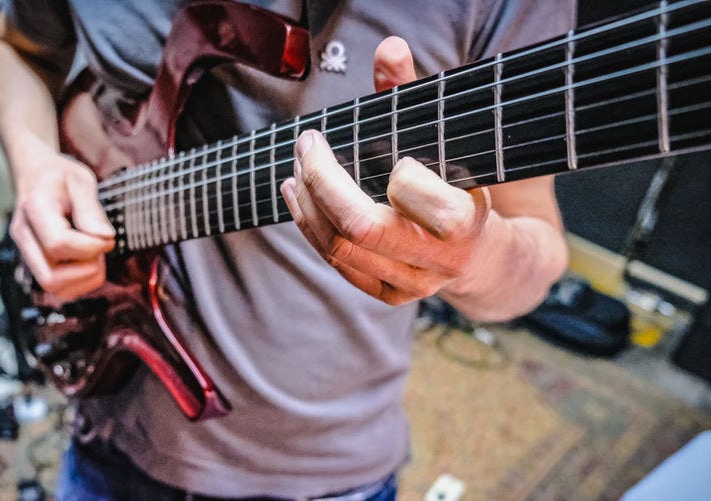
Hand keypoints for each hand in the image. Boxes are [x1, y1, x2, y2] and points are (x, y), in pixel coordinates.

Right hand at [9, 136, 113, 299]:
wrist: (37, 173)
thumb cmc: (59, 176)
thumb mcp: (81, 181)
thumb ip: (92, 210)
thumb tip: (106, 238)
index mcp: (35, 210)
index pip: (58, 244)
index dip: (91, 246)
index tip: (109, 236)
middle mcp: (24, 236)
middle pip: (50, 278)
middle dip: (87, 269)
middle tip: (101, 247)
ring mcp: (27, 252)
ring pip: (53, 288)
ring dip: (85, 278)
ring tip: (96, 253)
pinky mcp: (36, 261)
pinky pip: (58, 288)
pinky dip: (81, 282)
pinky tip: (89, 261)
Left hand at [280, 37, 496, 304]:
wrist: (487, 257)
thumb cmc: (466, 190)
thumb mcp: (447, 143)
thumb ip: (416, 96)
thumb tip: (389, 48)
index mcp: (463, 223)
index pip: (409, 190)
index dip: (393, 170)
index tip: (392, 153)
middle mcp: (436, 262)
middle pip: (360, 227)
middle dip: (322, 180)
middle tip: (307, 145)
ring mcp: (410, 285)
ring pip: (339, 249)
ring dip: (307, 204)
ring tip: (296, 170)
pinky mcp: (388, 295)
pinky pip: (337, 264)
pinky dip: (311, 227)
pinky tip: (299, 199)